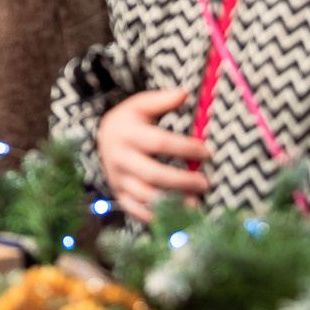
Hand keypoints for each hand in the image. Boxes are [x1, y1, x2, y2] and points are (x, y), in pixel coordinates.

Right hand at [98, 87, 210, 222]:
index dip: (185, 148)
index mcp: (127, 133)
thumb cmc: (130, 121)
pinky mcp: (119, 194)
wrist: (102, 138)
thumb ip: (162, 100)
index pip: (159, 143)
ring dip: (173, 203)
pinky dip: (156, 216)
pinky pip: (136, 210)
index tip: (207, 152)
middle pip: (153, 174)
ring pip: (145, 196)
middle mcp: (120, 158)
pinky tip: (177, 216)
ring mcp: (118, 179)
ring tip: (196, 204)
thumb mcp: (141, 105)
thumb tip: (185, 93)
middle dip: (182, 181)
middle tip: (205, 183)